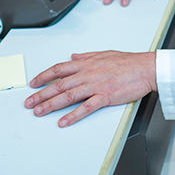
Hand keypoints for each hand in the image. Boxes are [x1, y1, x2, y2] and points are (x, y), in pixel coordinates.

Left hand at [24, 51, 156, 126]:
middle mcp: (88, 74)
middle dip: (41, 94)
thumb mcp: (104, 53)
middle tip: (29, 103)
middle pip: (59, 84)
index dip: (43, 76)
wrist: (145, 68)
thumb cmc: (128, 62)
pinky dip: (73, 115)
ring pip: (68, 95)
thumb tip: (74, 56)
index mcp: (86, 64)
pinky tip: (63, 121)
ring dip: (51, 104)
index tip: (33, 83)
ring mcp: (96, 85)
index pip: (59, 69)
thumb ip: (86, 56)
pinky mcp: (105, 96)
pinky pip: (86, 107)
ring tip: (39, 112)